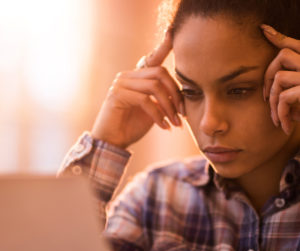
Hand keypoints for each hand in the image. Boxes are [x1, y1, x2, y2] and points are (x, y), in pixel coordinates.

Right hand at [91, 30, 182, 148]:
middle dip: (176, 94)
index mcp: (136, 77)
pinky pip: (145, 100)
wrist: (113, 142)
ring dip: (169, 107)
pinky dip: (158, 115)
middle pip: (160, 73)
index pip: (153, 59)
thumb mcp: (152, 110)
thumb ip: (161, 98)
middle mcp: (127, 76)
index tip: (172, 35)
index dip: (163, 47)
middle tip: (182, 113)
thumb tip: (181, 96)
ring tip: (175, 122)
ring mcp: (121, 84)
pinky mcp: (117, 95)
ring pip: (154, 86)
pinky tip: (164, 127)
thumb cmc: (132, 126)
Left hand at [262, 24, 299, 134]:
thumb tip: (273, 87)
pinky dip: (280, 113)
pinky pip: (284, 97)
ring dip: (273, 102)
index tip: (262, 29)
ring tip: (277, 119)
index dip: (279, 36)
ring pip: (279, 78)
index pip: (296, 44)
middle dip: (267, 78)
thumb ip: (292, 88)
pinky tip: (285, 126)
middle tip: (264, 99)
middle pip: (282, 56)